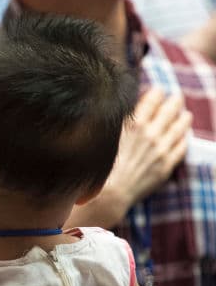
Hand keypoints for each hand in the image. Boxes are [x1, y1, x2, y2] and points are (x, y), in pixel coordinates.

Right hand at [111, 88, 190, 202]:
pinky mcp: (166, 164)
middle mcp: (150, 133)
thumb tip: (130, 106)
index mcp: (133, 124)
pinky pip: (182, 146)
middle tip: (176, 98)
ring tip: (185, 115)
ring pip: (180, 125)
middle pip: (171, 108)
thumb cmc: (101, 165)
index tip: (158, 92)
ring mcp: (160, 149)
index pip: (154, 97)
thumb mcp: (106, 136)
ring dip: (183, 118)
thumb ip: (120, 120)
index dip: (157, 92)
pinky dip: (183, 138)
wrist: (108, 193)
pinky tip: (182, 136)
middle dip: (174, 101)